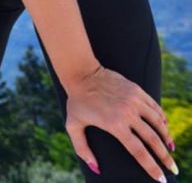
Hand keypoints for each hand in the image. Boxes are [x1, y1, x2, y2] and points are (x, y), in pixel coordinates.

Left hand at [65, 64, 178, 181]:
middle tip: (173, 169)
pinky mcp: (137, 91)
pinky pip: (155, 108)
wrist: (81, 74)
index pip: (138, 151)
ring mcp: (134, 101)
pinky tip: (164, 127)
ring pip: (158, 123)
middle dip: (165, 157)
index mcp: (114, 125)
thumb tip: (96, 169)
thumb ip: (82, 149)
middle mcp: (127, 113)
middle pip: (153, 140)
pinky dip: (162, 119)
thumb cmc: (76, 102)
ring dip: (166, 138)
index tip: (161, 178)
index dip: (151, 167)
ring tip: (170, 149)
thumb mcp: (72, 126)